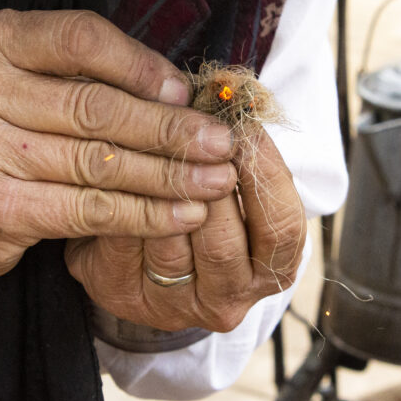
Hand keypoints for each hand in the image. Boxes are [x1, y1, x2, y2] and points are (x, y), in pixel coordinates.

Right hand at [0, 10, 236, 287]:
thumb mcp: (19, 81)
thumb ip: (82, 75)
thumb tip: (181, 91)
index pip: (80, 37)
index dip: (141, 64)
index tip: (187, 90)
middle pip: (96, 106)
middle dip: (171, 128)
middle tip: (222, 142)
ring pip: (99, 161)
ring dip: (170, 175)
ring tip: (217, 180)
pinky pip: (87, 208)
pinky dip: (143, 214)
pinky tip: (183, 215)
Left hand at [65, 130, 305, 332]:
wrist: (148, 252)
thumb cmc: (209, 204)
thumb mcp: (240, 186)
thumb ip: (243, 154)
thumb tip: (229, 94)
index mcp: (270, 273)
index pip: (280, 227)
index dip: (264, 172)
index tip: (245, 127)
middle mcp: (226, 301)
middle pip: (223, 238)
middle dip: (209, 175)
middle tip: (196, 128)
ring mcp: (171, 305)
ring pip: (169, 237)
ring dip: (164, 182)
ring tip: (160, 136)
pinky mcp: (120, 293)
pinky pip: (121, 237)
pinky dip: (123, 195)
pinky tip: (123, 158)